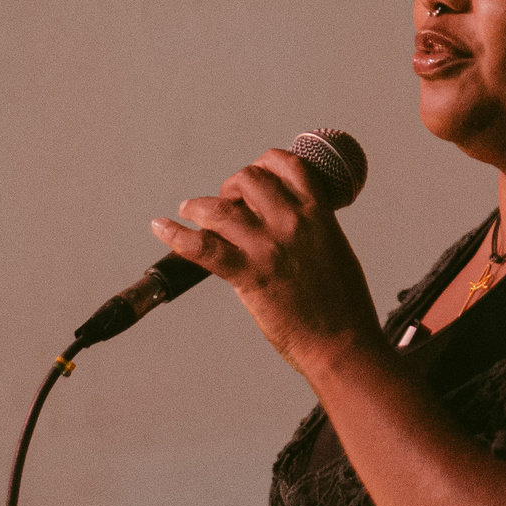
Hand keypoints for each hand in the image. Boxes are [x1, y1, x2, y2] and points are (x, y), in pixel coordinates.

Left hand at [153, 148, 384, 379]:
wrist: (342, 342)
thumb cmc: (344, 304)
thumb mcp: (335, 249)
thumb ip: (312, 229)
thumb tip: (291, 224)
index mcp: (319, 213)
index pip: (288, 165)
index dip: (265, 163)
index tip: (256, 174)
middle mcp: (292, 222)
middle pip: (249, 178)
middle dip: (232, 186)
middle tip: (227, 203)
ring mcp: (268, 247)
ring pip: (221, 208)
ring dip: (199, 206)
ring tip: (190, 211)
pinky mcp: (248, 274)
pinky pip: (203, 247)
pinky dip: (176, 235)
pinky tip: (161, 227)